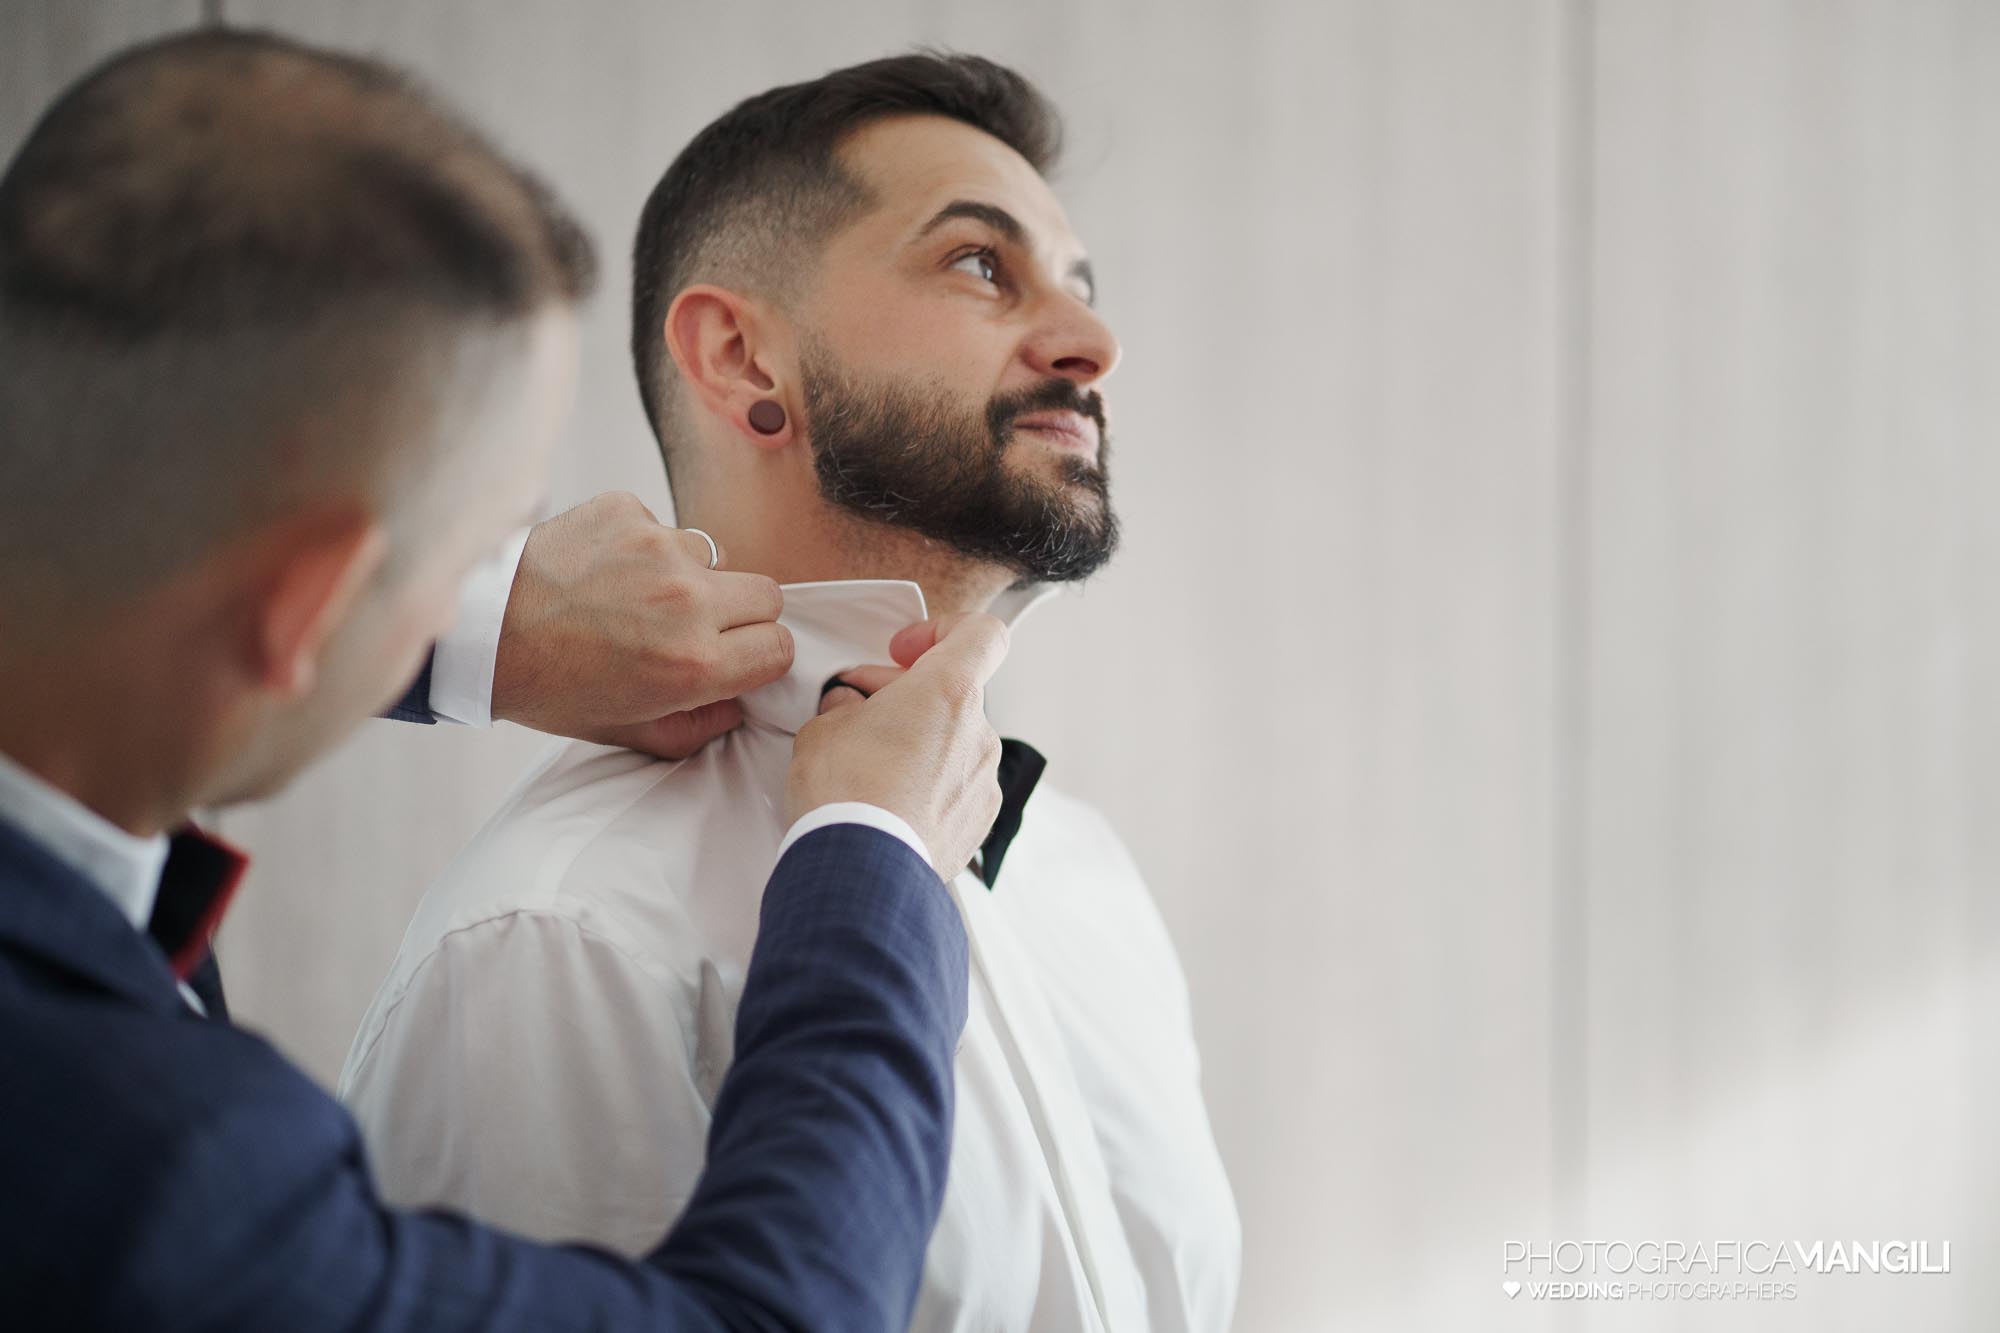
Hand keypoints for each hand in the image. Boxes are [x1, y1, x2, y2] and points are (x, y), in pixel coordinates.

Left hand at [492, 492, 792, 758]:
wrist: (480, 629)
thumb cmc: (550, 685)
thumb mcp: (630, 731)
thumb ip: (700, 727)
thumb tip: (738, 703)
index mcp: (694, 665)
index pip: (779, 647)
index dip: (760, 655)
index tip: (736, 656)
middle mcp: (686, 602)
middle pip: (768, 595)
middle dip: (741, 614)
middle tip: (696, 626)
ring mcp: (659, 548)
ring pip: (714, 557)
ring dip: (688, 576)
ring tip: (636, 596)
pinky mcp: (627, 511)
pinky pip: (663, 525)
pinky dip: (644, 546)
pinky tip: (607, 569)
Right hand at [787, 613, 1009, 879]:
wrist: (863, 871)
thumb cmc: (847, 796)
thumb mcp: (823, 728)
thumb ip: (847, 705)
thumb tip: (853, 710)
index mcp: (948, 692)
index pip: (982, 634)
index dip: (943, 630)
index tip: (905, 650)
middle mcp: (979, 733)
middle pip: (953, 691)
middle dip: (906, 694)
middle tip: (857, 709)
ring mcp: (983, 780)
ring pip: (954, 740)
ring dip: (918, 741)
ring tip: (869, 762)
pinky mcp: (979, 820)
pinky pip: (956, 785)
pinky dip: (928, 783)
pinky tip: (888, 800)